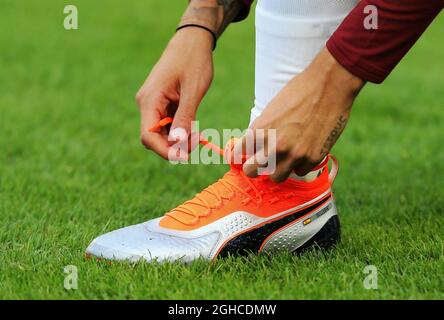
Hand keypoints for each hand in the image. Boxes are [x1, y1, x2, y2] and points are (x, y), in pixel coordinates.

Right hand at [136, 27, 213, 159]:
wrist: (192, 41)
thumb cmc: (193, 61)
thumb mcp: (193, 90)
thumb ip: (185, 117)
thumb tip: (178, 143)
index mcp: (149, 100)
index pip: (148, 136)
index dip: (165, 150)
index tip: (184, 157)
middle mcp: (147, 103)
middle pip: (153, 137)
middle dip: (174, 146)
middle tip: (197, 144)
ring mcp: (153, 104)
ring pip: (161, 133)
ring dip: (178, 139)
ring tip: (198, 136)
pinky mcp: (161, 103)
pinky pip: (167, 124)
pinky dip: (179, 130)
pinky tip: (193, 129)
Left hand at [235, 48, 364, 181]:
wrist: (329, 85)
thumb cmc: (299, 91)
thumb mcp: (272, 110)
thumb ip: (262, 130)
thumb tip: (254, 147)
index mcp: (260, 130)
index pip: (238, 154)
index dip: (240, 155)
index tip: (243, 157)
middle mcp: (274, 146)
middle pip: (252, 171)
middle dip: (254, 168)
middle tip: (259, 164)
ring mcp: (294, 154)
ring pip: (276, 177)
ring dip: (278, 169)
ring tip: (284, 159)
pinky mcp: (312, 158)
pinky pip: (299, 171)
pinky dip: (300, 165)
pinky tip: (304, 152)